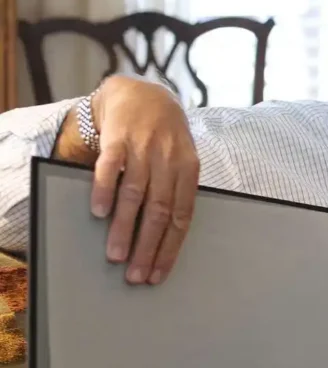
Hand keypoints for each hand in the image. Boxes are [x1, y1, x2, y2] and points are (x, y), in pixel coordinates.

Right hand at [85, 76, 198, 284]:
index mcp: (189, 171)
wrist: (142, 93)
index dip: (170, 247)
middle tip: (135, 275)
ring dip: (124, 228)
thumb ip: (176, 191)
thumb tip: (167, 236)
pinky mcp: (119, 136)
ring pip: (135, 194)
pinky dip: (105, 190)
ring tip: (115, 256)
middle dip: (148, 247)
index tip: (158, 274)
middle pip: (160, 211)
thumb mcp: (181, 160)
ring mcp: (144, 148)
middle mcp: (169, 160)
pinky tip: (99, 213)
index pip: (182, 216)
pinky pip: (111, 166)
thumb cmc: (165, 136)